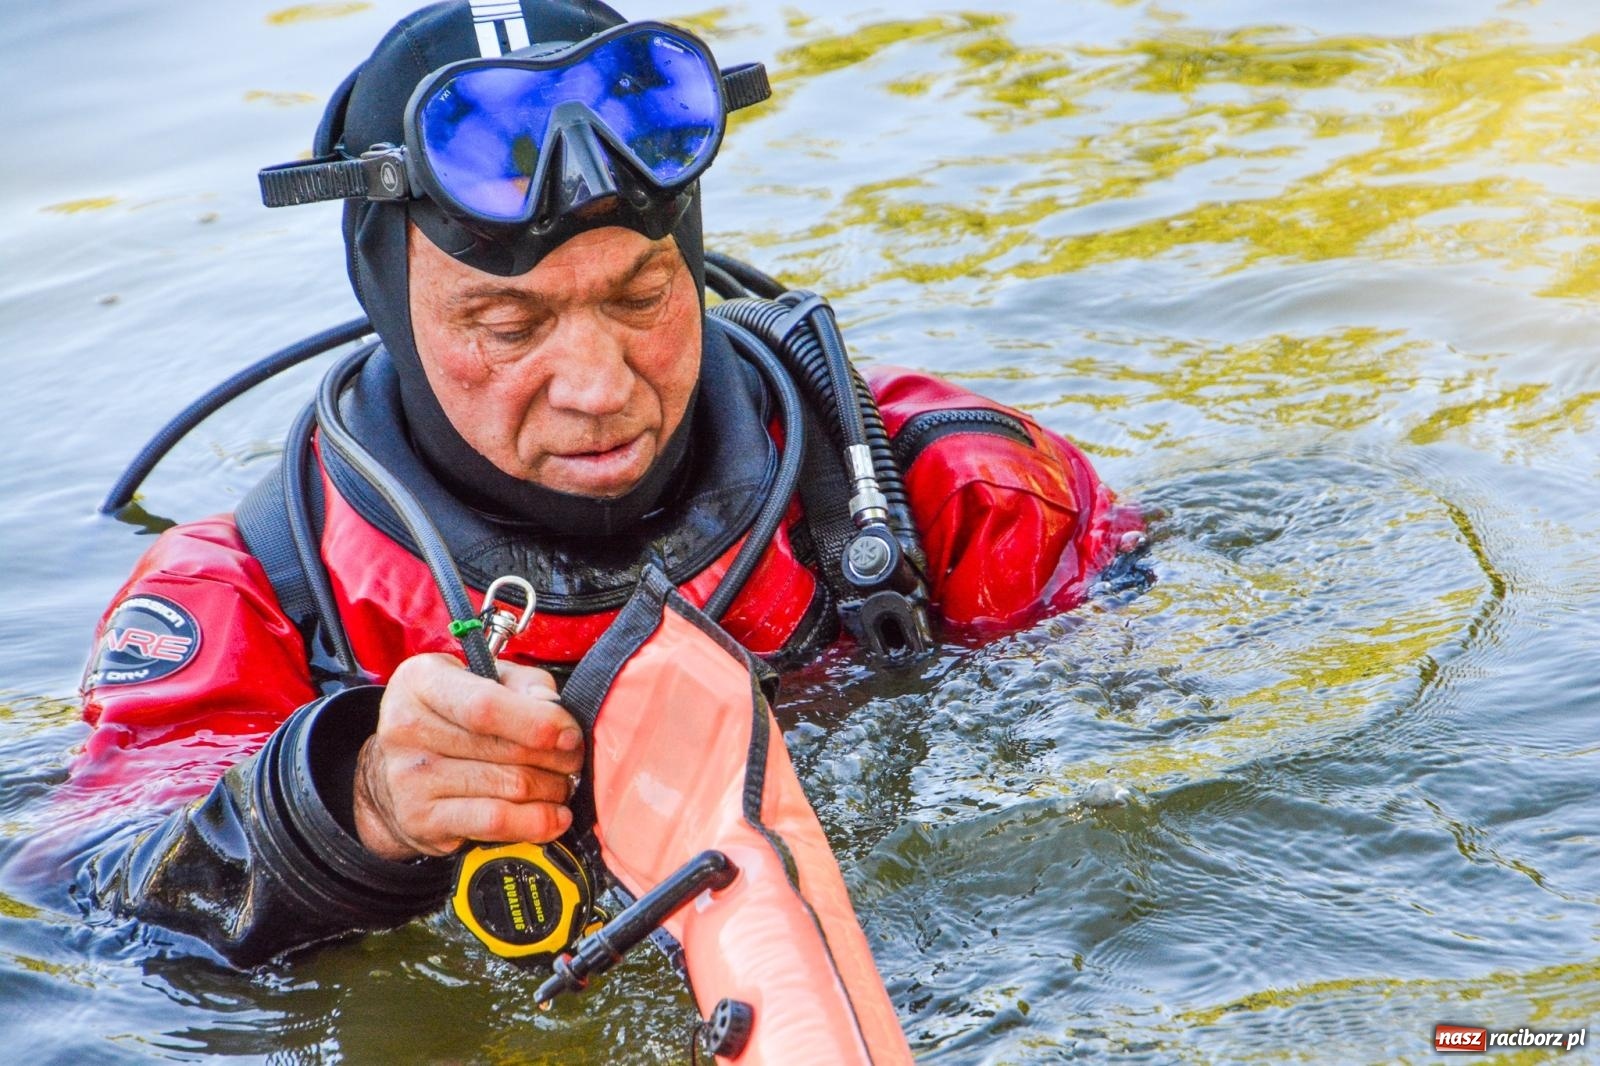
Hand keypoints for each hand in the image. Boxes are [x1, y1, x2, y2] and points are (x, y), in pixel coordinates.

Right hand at [352, 654, 583, 861]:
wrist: (397, 771)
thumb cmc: (456, 716)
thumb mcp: (487, 680)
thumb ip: (525, 685)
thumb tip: (555, 710)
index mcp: (421, 681)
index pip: (486, 705)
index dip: (538, 722)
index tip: (569, 734)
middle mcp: (406, 727)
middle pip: (504, 749)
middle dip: (556, 758)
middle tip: (574, 761)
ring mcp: (409, 777)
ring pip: (508, 787)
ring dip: (551, 790)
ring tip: (563, 784)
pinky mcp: (421, 819)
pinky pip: (495, 822)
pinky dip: (536, 822)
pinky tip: (555, 816)